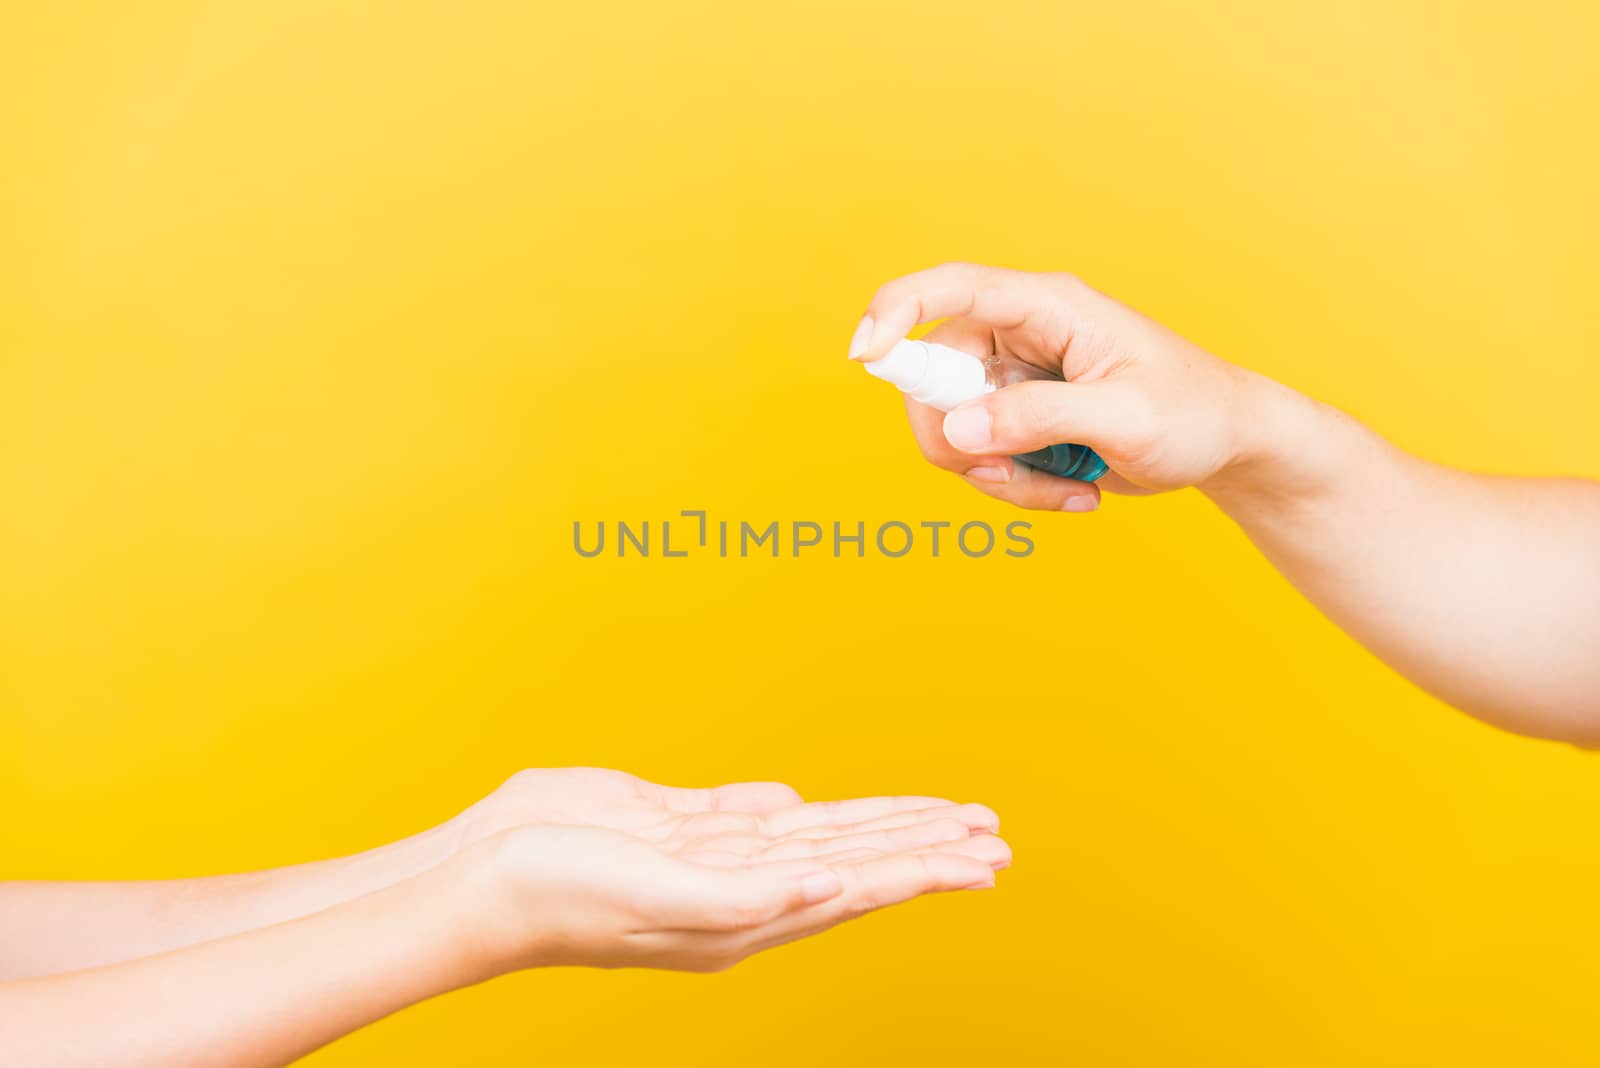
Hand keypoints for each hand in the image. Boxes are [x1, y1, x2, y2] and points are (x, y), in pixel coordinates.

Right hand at [454, 769, 1009, 973]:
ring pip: (821, 836)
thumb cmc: (560, 898)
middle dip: (926, 846)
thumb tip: (826, 887)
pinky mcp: (676, 825)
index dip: (926, 869)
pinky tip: (824, 807)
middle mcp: (742, 890)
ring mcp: (711, 857)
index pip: (861, 887)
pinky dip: (801, 809)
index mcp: (747, 917)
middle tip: (993, 834)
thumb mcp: (657, 900)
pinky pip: (758, 813)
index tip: (985, 858)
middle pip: (858, 861)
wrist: (481, 878)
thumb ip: (743, 894)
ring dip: (882, 826)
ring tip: (939, 818)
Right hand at [849, 262, 1288, 510]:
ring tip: (1065, 488)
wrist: (1225, 445)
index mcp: (1047, 306)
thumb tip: (958, 427)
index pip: (952, 288)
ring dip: (995, 475)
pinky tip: (1072, 493)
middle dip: (956, 440)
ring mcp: (1014, 379)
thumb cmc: (1193, 413)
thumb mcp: (1124, 417)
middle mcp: (1019, 335)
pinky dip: (1013, 487)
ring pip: (950, 430)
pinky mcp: (1017, 419)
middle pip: (932, 378)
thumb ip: (1040, 417)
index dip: (896, 310)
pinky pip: (977, 459)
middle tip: (1005, 474)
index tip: (864, 354)